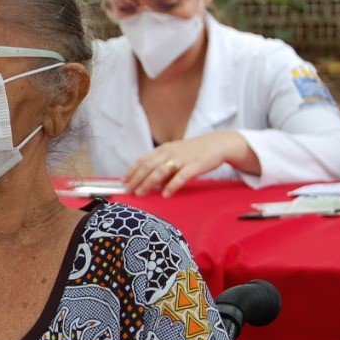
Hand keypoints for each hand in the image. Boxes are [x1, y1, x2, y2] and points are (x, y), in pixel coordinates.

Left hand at [121, 132, 256, 196]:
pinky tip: (166, 194)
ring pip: (161, 171)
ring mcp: (182, 158)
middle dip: (136, 179)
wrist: (217, 145)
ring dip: (148, 183)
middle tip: (127, 191)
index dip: (131, 171)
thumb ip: (162, 166)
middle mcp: (170, 152)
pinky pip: (181, 176)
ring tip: (140, 194)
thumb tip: (150, 183)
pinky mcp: (194, 165)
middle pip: (148, 166)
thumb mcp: (175, 155)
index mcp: (164, 149)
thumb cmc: (194, 152)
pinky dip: (172, 185)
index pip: (143, 159)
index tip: (122, 181)